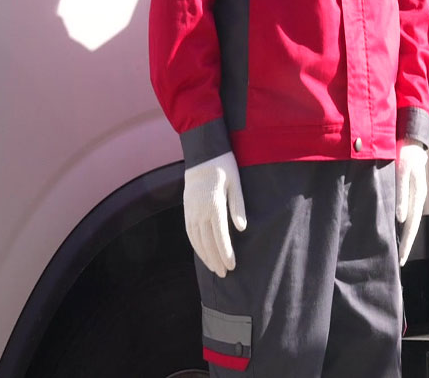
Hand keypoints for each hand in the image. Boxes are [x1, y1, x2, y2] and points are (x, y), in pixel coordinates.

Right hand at [183, 152, 246, 277]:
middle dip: (216, 260)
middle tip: (225, 274)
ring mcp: (191, 211)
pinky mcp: (187, 209)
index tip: (232, 266)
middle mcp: (199, 211)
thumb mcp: (236, 183)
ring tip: (214, 268)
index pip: (220, 236)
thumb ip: (238, 206)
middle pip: (207, 242)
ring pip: (197, 240)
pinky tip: (202, 253)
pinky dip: (196, 246)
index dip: (225, 253)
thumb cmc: (224, 167)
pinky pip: (190, 232)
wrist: (203, 154)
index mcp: (214, 205)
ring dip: (205, 256)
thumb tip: (242, 228)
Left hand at [396, 140, 427, 265]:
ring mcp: (416, 195)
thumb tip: (401, 218)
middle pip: (413, 226)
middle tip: (399, 261)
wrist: (411, 140)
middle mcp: (418, 198)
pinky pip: (408, 211)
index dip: (407, 242)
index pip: (413, 225)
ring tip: (398, 249)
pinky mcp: (411, 191)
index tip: (401, 258)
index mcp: (418, 196)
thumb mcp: (402, 172)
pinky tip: (398, 228)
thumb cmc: (406, 154)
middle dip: (407, 244)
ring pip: (410, 220)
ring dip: (405, 235)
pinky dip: (404, 224)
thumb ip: (401, 194)